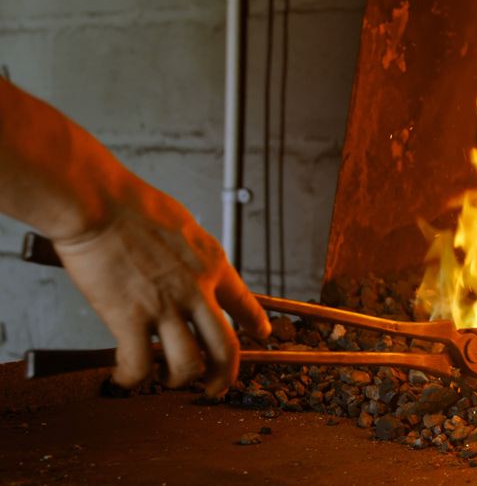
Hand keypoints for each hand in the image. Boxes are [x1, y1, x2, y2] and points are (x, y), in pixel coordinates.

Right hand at [51, 180, 269, 396]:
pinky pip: (139, 365)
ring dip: (178, 380)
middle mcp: (197, 290)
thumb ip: (190, 255)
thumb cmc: (131, 206)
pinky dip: (132, 379)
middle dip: (224, 376)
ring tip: (166, 380)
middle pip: (226, 348)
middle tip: (215, 388)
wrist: (99, 203)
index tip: (262, 335)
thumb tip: (186, 267)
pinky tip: (124, 378)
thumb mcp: (183, 227)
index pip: (245, 302)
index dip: (256, 323)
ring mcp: (165, 307)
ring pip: (188, 365)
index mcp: (212, 264)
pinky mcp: (129, 318)